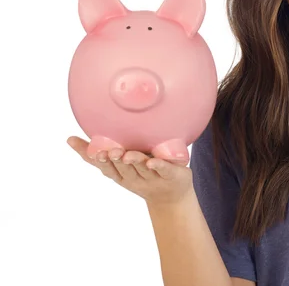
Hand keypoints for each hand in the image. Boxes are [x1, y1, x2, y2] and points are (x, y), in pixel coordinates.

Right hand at [67, 136, 193, 206]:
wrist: (171, 196)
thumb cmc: (142, 174)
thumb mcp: (118, 167)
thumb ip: (97, 153)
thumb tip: (69, 139)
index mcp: (121, 174)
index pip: (107, 168)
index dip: (101, 162)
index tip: (96, 153)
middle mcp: (135, 177)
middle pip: (124, 169)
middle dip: (116, 161)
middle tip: (112, 152)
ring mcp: (153, 177)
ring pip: (142, 168)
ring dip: (134, 161)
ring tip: (128, 155)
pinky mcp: (172, 175)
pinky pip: (165, 170)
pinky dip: (159, 166)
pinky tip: (153, 162)